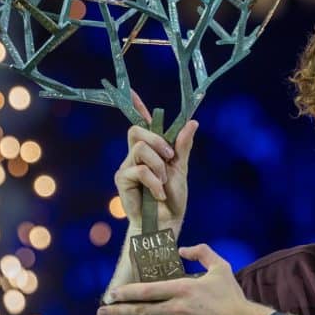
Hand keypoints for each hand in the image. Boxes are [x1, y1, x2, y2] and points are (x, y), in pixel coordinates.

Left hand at [97, 244, 265, 314]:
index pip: (146, 291)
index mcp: (183, 289)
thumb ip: (201, 252)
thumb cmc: (231, 296)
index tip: (111, 293)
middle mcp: (177, 309)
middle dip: (117, 310)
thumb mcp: (220, 267)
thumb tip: (182, 249)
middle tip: (101, 309)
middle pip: (140, 310)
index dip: (126, 293)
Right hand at [113, 89, 198, 234]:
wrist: (166, 222)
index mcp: (152, 149)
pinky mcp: (121, 179)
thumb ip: (182, 146)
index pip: (142, 123)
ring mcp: (127, 166)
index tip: (132, 92)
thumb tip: (192, 122)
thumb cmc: (173, 199)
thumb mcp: (181, 169)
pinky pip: (138, 169)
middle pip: (137, 130)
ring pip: (140, 149)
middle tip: (170, 157)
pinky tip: (158, 193)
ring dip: (158, 165)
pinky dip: (153, 181)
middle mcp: (136, 154)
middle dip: (157, 141)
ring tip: (163, 183)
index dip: (137, 107)